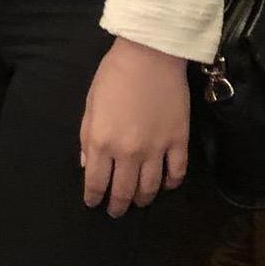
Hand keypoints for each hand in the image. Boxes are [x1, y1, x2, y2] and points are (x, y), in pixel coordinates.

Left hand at [80, 37, 188, 216]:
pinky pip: (176, 174)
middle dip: (116, 205)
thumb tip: (85, 164)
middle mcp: (128, 152)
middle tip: (115, 211)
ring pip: (150, 189)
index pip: (96, 181)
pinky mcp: (178, 142)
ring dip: (142, 199)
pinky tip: (165, 184)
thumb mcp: (91, 102)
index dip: (93, 196)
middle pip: (122, 191)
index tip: (93, 202)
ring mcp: (156, 149)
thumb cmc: (114, 73)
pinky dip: (170, 184)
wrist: (150, 54)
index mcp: (101, 141)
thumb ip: (86, 135)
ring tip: (138, 201)